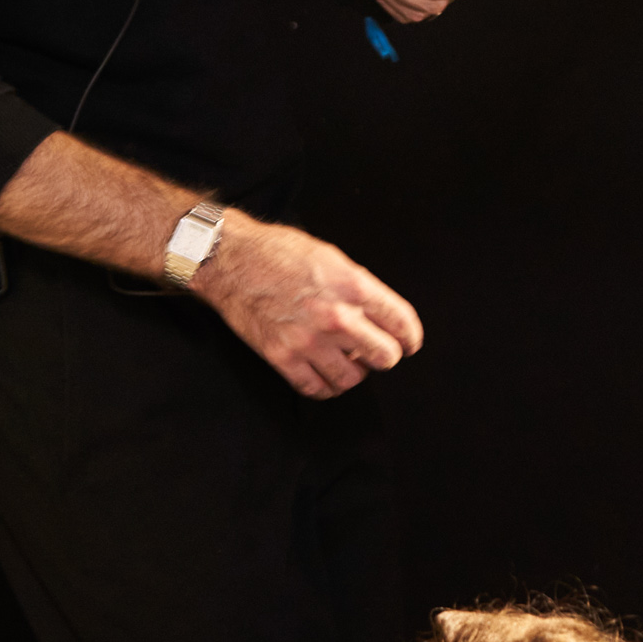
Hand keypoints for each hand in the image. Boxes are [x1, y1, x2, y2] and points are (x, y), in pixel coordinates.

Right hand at [192, 215, 423, 398]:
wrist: (232, 260)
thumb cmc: (279, 252)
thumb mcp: (333, 258)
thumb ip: (359, 287)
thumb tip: (378, 313)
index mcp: (354, 286)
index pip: (401, 322)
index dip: (411, 337)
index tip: (409, 343)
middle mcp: (336, 316)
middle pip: (385, 356)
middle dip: (386, 355)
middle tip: (378, 352)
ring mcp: (308, 340)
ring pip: (352, 379)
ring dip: (354, 372)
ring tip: (348, 360)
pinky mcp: (282, 357)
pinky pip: (316, 389)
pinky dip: (325, 387)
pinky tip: (325, 374)